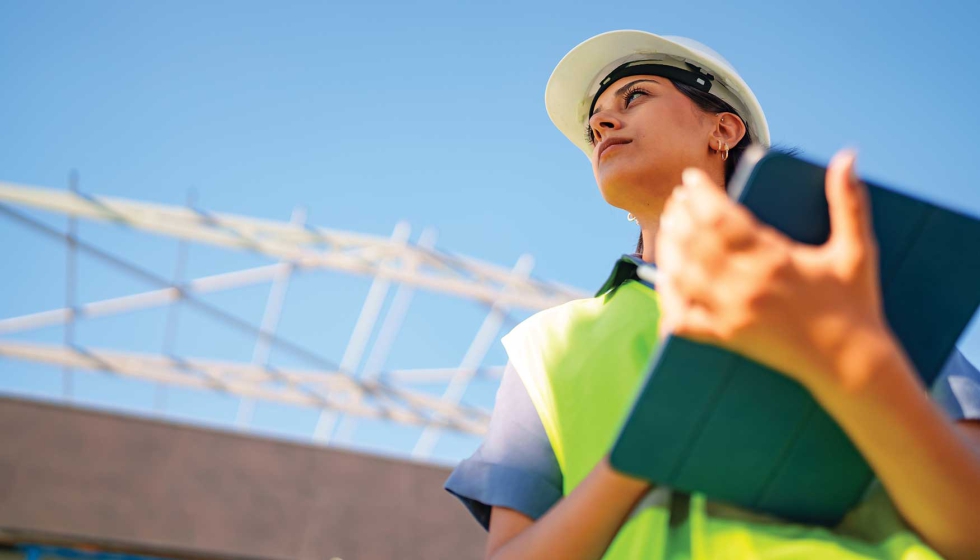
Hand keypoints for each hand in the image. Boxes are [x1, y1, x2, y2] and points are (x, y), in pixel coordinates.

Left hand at [654, 150, 895, 391]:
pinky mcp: (726, 337)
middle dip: (680, 215)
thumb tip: (849, 156)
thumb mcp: (857, 250)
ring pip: (682, 275)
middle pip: (695, 242)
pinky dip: (668, 299)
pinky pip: (682, 318)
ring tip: (668, 227)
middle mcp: (746, 285)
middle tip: (677, 198)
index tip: (691, 178)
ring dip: (669, 248)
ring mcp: (731, 313)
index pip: (721, 217)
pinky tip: (664, 279)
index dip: (701, 194)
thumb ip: (849, 202)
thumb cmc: (854, 304)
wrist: (850, 362)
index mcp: (774, 259)